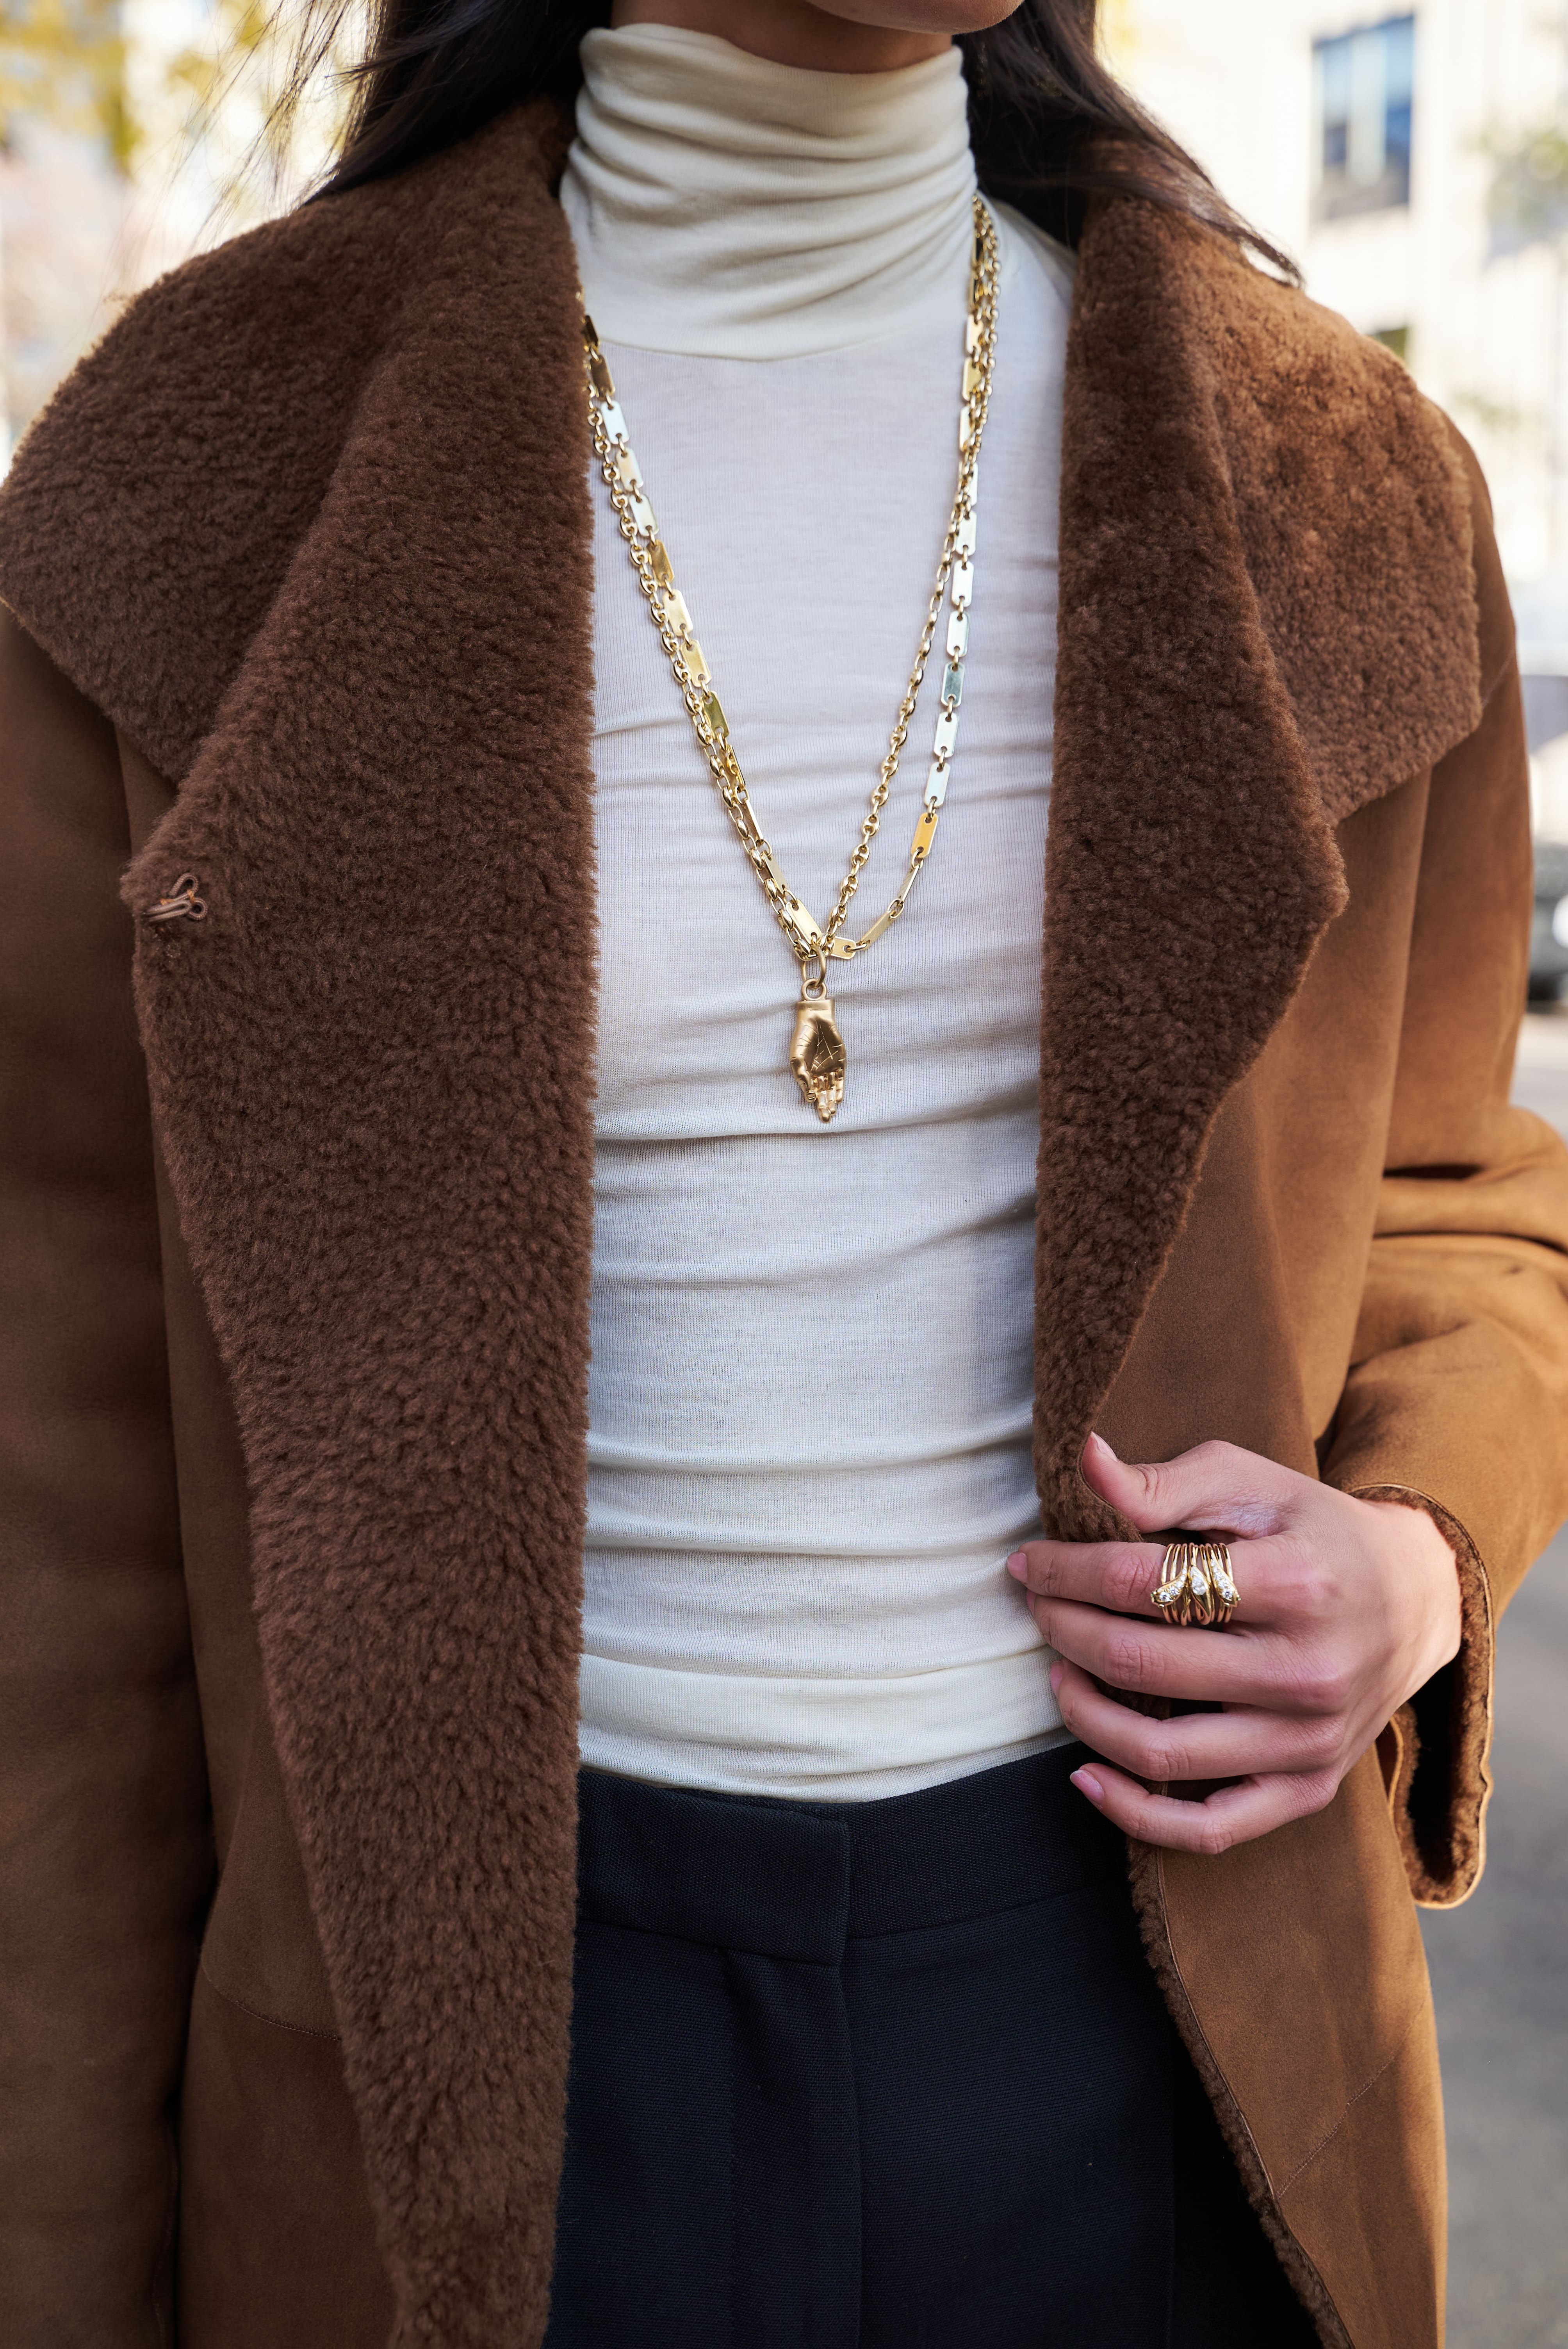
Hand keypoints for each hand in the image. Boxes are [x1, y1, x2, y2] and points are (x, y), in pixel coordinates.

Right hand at [789, 997, 845, 1121]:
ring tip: (833, 1112)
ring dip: (832, 1101)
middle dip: (823, 1107)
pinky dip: (839, 1089)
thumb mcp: (796, 1056)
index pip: (809, 1092)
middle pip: (821, 1095)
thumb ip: (801, 1074)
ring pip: (831, 1090)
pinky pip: (840, 1080)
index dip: (811, 1099)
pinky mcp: (840, 1063)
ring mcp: (829, 1070)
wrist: (815, 1020)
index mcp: (806, 1074)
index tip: (812, 1101)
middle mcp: (817, 1074)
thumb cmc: (802, 1038)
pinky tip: (839, 1099)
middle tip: (825, 1119)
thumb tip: (808, 1092)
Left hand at [1007, 1433, 1462, 1853]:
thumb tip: (1084, 1460)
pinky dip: (1136, 1813)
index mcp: (1296, 1583)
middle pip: (1143, 1664)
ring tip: (1058, 1674)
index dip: (1067, 1572)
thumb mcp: (1249, 1482)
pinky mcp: (1309, 1787)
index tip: (1029, 1563)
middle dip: (1065, 1632)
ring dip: (1085, 1714)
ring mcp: (1310, 1741)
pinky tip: (1085, 1775)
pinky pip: (1211, 1829)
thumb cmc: (1314, 1530)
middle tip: (1038, 1608)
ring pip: (1163, 1753)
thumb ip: (1163, 1482)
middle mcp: (1307, 1671)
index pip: (1144, 1582)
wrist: (1416, 1598)